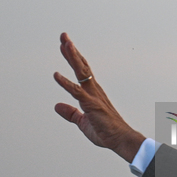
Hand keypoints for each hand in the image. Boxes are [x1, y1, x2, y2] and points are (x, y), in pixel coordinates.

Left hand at [54, 33, 145, 162]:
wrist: (120, 140)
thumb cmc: (106, 131)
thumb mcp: (83, 122)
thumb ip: (71, 113)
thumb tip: (57, 106)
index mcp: (93, 93)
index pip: (82, 71)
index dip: (73, 57)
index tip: (65, 45)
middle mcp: (94, 91)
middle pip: (82, 66)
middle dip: (72, 51)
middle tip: (63, 35)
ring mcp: (93, 96)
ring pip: (81, 73)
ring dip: (72, 58)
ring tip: (65, 43)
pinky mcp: (92, 105)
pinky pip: (77, 92)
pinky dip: (65, 83)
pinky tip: (56, 75)